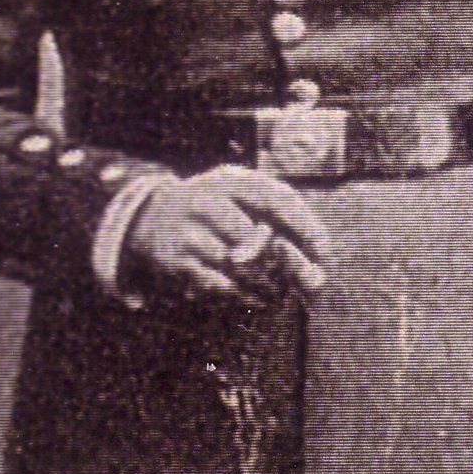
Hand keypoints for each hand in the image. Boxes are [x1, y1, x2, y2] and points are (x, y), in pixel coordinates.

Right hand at [123, 165, 329, 302]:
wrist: (149, 218)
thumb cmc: (211, 209)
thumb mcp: (237, 195)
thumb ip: (273, 213)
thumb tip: (315, 253)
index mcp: (228, 179)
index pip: (274, 198)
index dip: (303, 225)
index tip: (323, 249)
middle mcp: (206, 199)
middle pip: (254, 235)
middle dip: (277, 260)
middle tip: (293, 277)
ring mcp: (188, 230)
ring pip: (237, 263)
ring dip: (259, 280)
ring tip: (271, 289)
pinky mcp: (175, 260)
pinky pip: (218, 283)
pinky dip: (238, 292)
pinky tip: (247, 293)